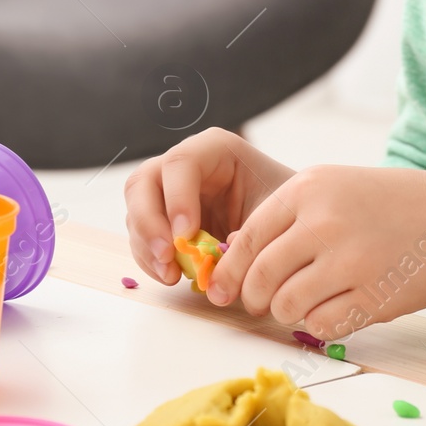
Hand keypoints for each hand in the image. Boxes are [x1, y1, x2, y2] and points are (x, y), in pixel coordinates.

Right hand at [124, 128, 294, 285]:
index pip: (181, 162)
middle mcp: (186, 165)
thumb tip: (214, 258)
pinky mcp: (165, 219)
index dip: (177, 198)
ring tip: (172, 276)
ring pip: (136, 211)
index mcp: (215, 149)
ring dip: (147, 247)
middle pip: (143, 183)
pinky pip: (143, 237)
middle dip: (149, 223)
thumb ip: (248, 232)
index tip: (187, 235)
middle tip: (168, 257)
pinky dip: (151, 260)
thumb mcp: (277, 213)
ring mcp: (170, 192)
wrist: (289, 220)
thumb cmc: (287, 206)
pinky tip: (172, 277)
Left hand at [205, 165, 425, 341]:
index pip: (247, 239)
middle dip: (253, 299)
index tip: (223, 289)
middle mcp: (323, 221)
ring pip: (286, 306)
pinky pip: (320, 325)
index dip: (230, 271)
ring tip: (303, 304)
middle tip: (260, 305)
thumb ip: (287, 217)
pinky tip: (335, 309)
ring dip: (286, 313)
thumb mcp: (334, 188)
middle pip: (261, 277)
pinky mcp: (371, 296)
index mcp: (308, 189)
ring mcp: (349, 260)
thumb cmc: (389, 206)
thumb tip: (233, 261)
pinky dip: (319, 325)